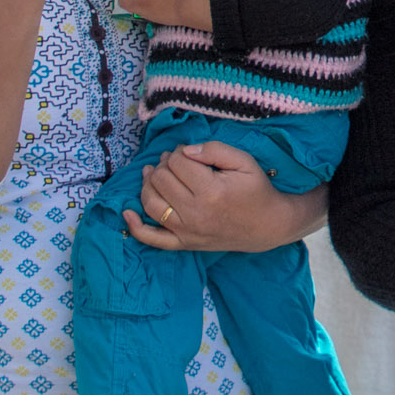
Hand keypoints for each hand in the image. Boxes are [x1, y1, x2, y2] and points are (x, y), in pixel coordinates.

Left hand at [127, 141, 327, 251]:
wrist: (267, 225)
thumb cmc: (256, 190)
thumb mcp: (244, 162)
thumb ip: (214, 150)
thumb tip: (184, 150)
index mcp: (210, 191)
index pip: (177, 163)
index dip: (178, 152)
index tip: (187, 153)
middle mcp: (194, 213)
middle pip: (161, 180)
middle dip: (163, 164)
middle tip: (174, 161)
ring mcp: (186, 231)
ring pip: (151, 203)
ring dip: (147, 184)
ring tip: (154, 174)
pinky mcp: (183, 244)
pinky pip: (152, 238)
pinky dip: (135, 226)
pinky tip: (127, 212)